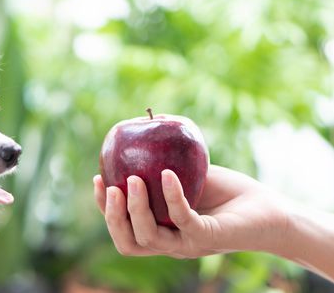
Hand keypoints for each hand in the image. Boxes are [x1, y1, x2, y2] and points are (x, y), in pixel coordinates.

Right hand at [93, 165, 290, 258]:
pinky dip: (171, 196)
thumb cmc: (226, 191)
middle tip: (109, 188)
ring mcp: (188, 244)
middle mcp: (170, 243)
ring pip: (148, 238)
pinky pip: (183, 220)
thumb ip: (164, 161)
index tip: (97, 179)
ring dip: (135, 209)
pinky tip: (167, 174)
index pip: (122, 230)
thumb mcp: (188, 173)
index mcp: (160, 231)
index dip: (103, 210)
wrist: (268, 210)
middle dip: (112, 217)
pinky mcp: (208, 237)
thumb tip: (149, 120)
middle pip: (127, 243)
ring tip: (134, 180)